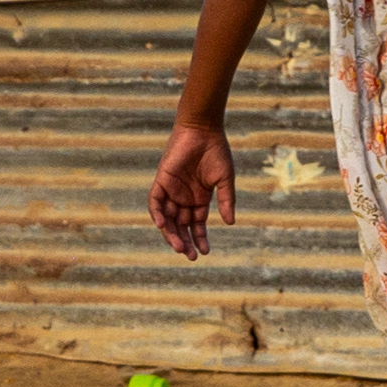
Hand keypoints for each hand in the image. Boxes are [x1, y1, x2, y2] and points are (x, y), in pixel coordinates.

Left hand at [150, 125, 236, 257]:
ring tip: (179, 247)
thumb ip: (226, 200)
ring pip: (167, 218)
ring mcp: (171, 190)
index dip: (200, 239)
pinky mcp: (161, 181)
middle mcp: (184, 198)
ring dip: (171, 234)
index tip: (205, 252)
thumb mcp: (224, 180)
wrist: (202, 130)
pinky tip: (164, 225)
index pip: (196, 225)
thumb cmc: (216, 152)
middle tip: (190, 256)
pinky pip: (155, 202)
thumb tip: (230, 222)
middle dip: (185, 242)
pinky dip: (157, 214)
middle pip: (181, 226)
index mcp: (199, 199)